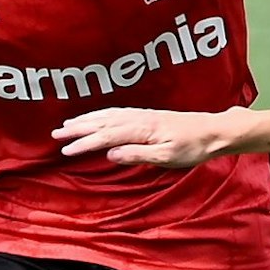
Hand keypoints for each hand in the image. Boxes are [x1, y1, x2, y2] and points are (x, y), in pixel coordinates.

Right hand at [54, 108, 232, 167]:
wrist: (214, 131)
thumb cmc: (193, 147)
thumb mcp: (167, 157)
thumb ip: (138, 154)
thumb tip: (111, 154)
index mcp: (142, 129)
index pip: (106, 136)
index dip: (85, 143)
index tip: (66, 151)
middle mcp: (139, 119)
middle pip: (102, 123)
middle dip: (78, 129)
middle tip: (55, 135)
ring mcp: (143, 115)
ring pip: (108, 116)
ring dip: (87, 120)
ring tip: (68, 125)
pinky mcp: (148, 116)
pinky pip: (117, 113)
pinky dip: (101, 114)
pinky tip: (96, 118)